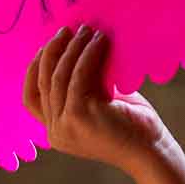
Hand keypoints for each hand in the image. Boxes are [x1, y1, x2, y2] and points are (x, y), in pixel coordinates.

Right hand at [23, 25, 169, 176]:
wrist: (153, 152)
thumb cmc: (133, 127)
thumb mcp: (100, 105)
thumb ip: (84, 86)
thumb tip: (77, 49)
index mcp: (55, 131)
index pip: (31, 97)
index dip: (35, 69)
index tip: (46, 46)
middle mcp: (54, 131)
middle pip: (43, 82)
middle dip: (52, 52)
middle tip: (66, 30)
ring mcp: (64, 124)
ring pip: (59, 77)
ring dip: (71, 49)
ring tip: (84, 31)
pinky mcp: (79, 115)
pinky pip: (78, 76)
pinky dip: (87, 55)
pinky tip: (98, 42)